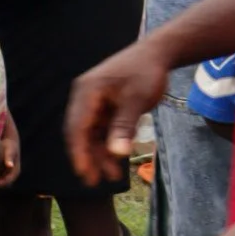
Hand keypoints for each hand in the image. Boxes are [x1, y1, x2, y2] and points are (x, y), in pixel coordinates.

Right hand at [66, 41, 168, 184]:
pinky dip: (107, 143)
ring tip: (112, 175)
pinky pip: (101, 128)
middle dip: (87, 157)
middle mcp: (85, 96)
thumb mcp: (137, 100)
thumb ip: (124, 126)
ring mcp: (94, 101)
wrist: (157, 53)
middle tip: (94, 182)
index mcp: (87, 91)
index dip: (78, 152)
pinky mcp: (104, 105)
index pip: (77, 126)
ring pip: (91, 133)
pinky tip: (117, 159)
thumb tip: (116, 153)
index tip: (84, 172)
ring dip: (99, 153)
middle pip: (80, 132)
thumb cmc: (146, 72)